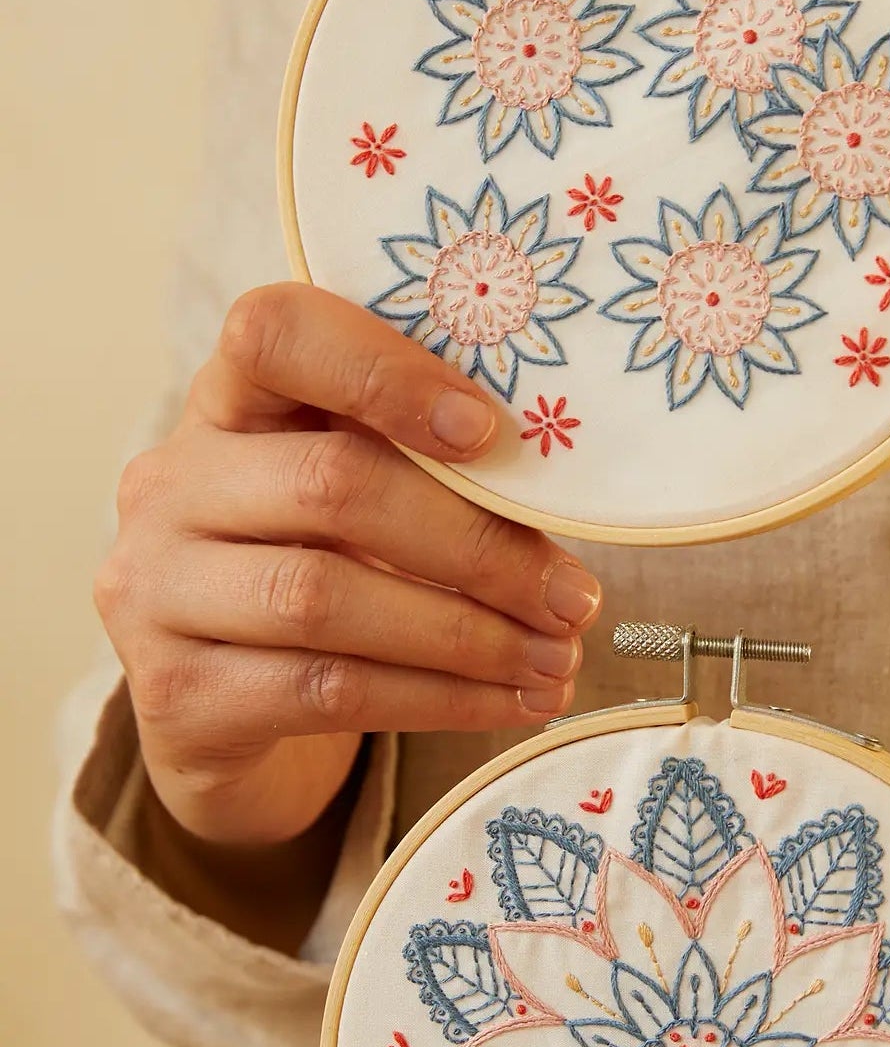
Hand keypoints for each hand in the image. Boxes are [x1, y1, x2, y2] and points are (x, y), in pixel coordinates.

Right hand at [95, 283, 602, 850]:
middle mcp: (173, 484)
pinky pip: (327, 690)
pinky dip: (440, 699)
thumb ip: (427, 470)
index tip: (490, 430)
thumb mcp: (357, 500)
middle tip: (574, 598)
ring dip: (469, 635)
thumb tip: (567, 495)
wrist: (225, 714)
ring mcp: (158, 590)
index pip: (276, 333)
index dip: (385, 372)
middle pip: (332, 486)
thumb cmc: (319, 572)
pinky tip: (513, 702)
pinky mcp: (177, 693)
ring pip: (325, 598)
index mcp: (230, 403)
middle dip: (478, 547)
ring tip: (558, 660)